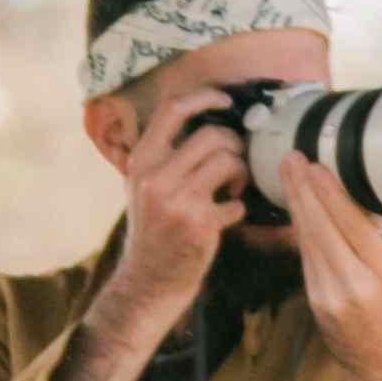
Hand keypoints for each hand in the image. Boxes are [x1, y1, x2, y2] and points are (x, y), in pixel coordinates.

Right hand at [102, 85, 252, 336]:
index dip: (205, 97)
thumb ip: (165, 156)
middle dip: (234, 144)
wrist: (147, 283)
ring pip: (228, 162)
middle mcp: (154, 177)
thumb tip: (206, 122)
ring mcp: (176, 201)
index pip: (173, 110)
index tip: (225, 100)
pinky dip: (238, 208)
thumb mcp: (143, 187)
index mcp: (141, 161)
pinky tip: (227, 217)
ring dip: (240, 173)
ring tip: (233, 188)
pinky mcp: (198, 225)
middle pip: (212, 135)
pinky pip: (236, 203)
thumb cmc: (153, 232)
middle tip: (236, 161)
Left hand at [279, 150, 381, 380]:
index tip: (317, 167)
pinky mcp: (314, 301)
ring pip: (307, 240)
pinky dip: (300, 227)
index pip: (353, 227)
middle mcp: (355, 286)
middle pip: (321, 228)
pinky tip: (297, 205)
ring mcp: (330, 296)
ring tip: (289, 173)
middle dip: (303, 190)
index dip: (331, 195)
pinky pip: (306, 256)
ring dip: (296, 203)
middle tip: (291, 158)